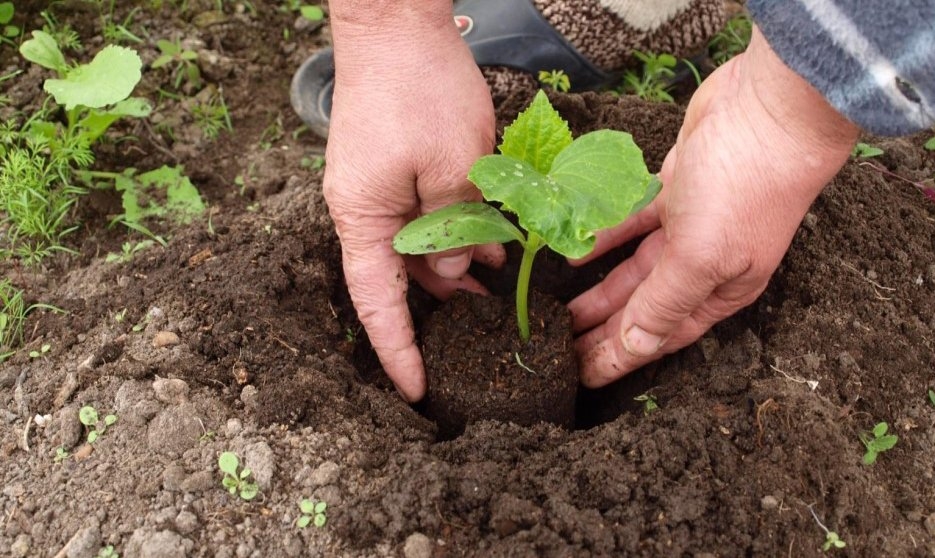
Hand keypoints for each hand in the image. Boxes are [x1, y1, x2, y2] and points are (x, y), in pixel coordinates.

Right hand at [323, 6, 503, 400]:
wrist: (395, 23)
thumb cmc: (418, 90)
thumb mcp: (450, 168)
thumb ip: (453, 229)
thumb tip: (454, 274)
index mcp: (362, 218)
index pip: (377, 305)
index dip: (398, 352)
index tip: (416, 391)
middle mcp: (364, 210)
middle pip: (397, 281)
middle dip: (438, 313)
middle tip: (481, 342)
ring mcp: (378, 188)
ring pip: (417, 249)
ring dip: (456, 272)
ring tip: (498, 296)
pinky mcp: (396, 167)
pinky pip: (425, 217)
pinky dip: (457, 236)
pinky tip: (494, 247)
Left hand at [568, 28, 858, 387]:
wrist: (770, 109)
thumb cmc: (744, 186)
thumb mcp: (702, 254)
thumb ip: (665, 301)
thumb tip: (637, 347)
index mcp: (720, 289)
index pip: (662, 335)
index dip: (621, 358)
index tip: (581, 378)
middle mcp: (706, 263)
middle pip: (644, 307)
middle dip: (603, 331)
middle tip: (558, 350)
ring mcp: (691, 224)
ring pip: (635, 269)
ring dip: (599, 290)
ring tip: (558, 312)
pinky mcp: (675, 188)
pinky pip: (631, 223)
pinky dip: (604, 237)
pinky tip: (572, 251)